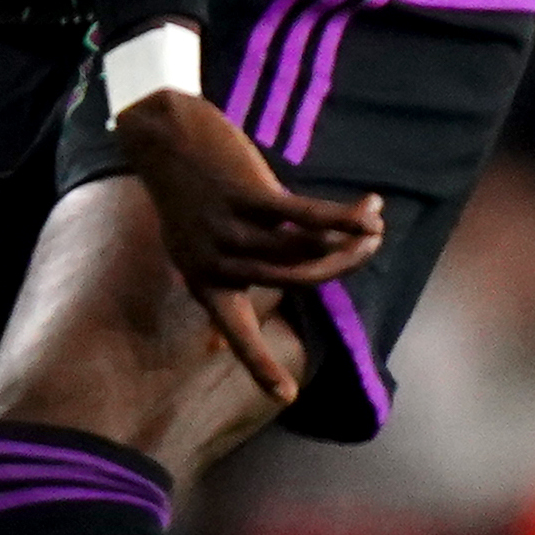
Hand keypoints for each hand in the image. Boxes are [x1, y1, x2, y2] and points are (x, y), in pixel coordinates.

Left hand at [114, 86, 383, 404]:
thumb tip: (235, 327)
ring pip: (304, 247)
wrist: (161, 136)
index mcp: (204, 280)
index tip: (287, 397)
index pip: (235, 330)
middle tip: (370, 250)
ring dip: (348, 237)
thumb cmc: (189, 192)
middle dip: (341, 266)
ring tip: (373, 225)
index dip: (259, 365)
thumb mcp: (195, 242)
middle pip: (294, 278)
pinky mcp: (244, 195)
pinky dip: (343, 216)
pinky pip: (306, 215)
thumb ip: (226, 276)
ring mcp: (226, 229)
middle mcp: (213, 261)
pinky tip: (369, 212)